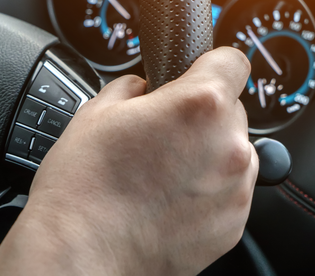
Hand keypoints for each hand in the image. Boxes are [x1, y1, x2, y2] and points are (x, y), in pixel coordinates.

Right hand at [0, 47, 257, 275]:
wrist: (80, 253)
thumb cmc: (83, 186)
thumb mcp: (97, 111)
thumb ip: (133, 88)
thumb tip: (142, 88)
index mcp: (200, 105)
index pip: (232, 61)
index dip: (209, 64)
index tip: (197, 73)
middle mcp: (229, 146)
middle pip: (231, 110)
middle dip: (201, 115)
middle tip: (161, 134)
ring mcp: (235, 190)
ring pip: (234, 153)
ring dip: (208, 153)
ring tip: (162, 173)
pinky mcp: (232, 226)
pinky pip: (229, 192)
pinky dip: (207, 191)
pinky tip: (167, 199)